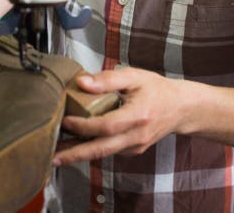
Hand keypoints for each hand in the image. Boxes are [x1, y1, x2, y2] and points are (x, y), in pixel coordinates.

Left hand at [53, 67, 191, 166]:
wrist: (180, 108)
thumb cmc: (157, 90)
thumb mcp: (134, 76)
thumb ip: (108, 79)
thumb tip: (82, 82)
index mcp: (138, 116)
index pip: (107, 126)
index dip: (84, 126)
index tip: (65, 121)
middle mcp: (137, 136)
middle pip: (102, 149)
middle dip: (76, 154)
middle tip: (53, 157)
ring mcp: (135, 146)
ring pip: (103, 153)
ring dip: (80, 154)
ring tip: (57, 153)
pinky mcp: (132, 151)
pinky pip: (109, 151)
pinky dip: (92, 149)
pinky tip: (76, 145)